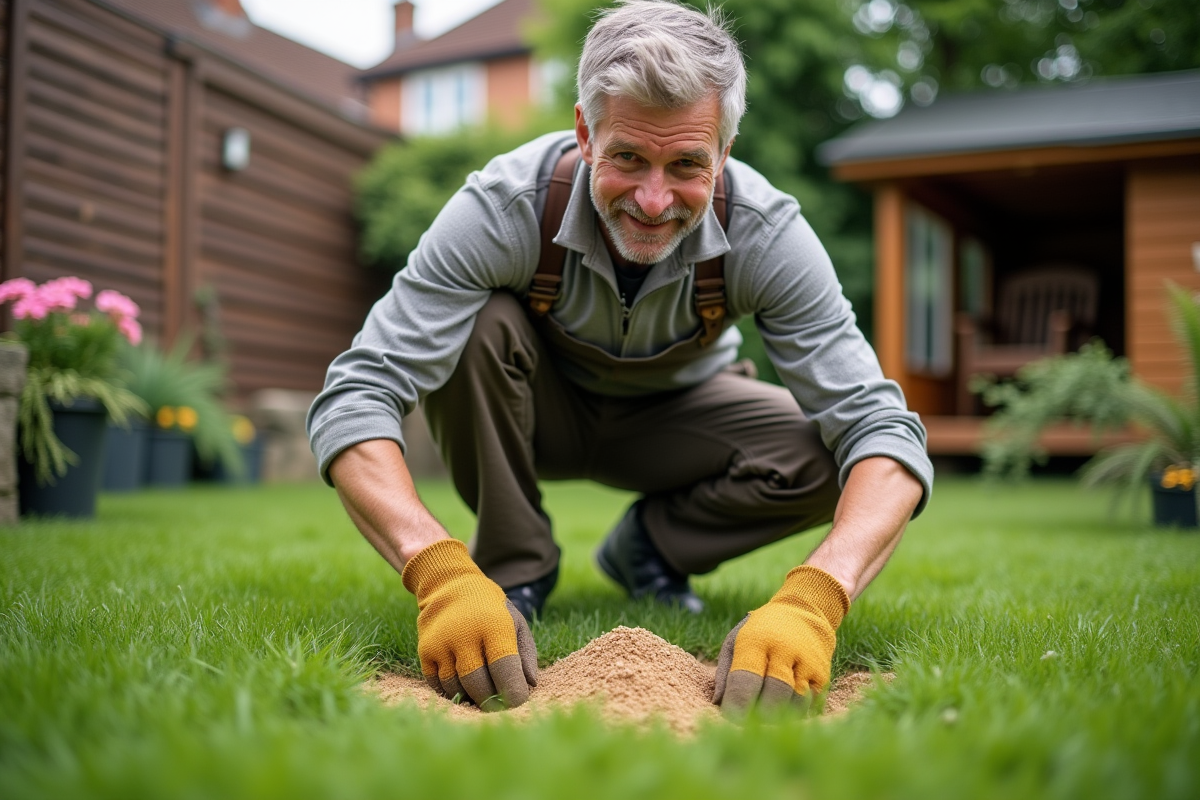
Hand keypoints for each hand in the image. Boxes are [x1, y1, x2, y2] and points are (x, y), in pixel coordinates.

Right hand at [401, 539, 537, 710]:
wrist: (450, 586)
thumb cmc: (491, 611)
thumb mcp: (515, 623)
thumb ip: (526, 654)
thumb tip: (530, 686)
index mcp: (494, 626)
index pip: (504, 670)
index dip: (513, 692)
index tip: (518, 700)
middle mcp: (465, 634)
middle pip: (478, 685)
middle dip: (492, 701)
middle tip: (499, 704)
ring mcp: (441, 643)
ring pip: (456, 688)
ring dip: (470, 697)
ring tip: (481, 692)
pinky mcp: (425, 651)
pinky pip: (437, 684)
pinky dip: (451, 691)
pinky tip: (462, 684)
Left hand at [712, 565, 848, 716]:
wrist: (803, 611)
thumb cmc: (760, 633)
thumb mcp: (736, 641)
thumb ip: (724, 672)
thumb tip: (717, 703)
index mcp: (756, 641)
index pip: (746, 680)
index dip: (738, 705)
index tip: (731, 721)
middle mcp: (784, 651)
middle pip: (775, 694)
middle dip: (761, 716)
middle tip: (750, 727)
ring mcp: (807, 663)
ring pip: (796, 702)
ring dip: (781, 717)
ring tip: (768, 723)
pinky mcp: (823, 674)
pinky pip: (812, 703)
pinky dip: (797, 713)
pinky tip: (786, 713)